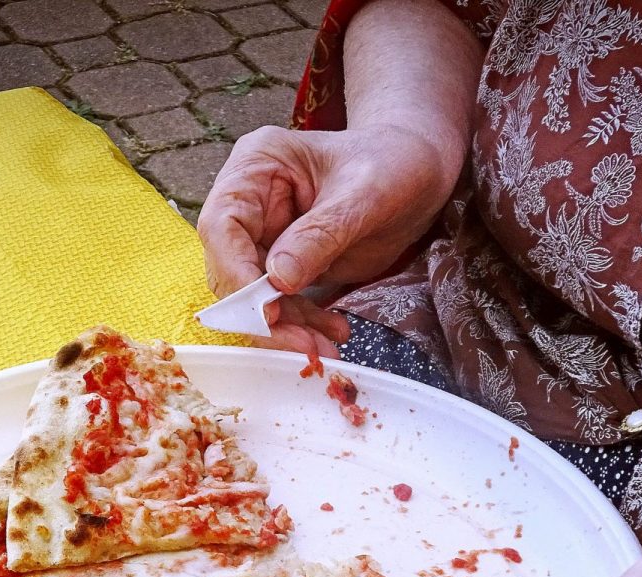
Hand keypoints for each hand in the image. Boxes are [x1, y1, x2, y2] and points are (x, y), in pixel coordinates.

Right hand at [197, 122, 460, 357]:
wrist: (420, 171)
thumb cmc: (393, 164)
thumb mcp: (363, 195)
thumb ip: (320, 235)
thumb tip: (278, 280)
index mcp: (256, 165)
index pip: (222, 225)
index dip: (237, 274)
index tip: (266, 312)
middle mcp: (250, 200)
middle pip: (230, 267)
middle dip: (263, 313)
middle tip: (302, 344)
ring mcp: (265, 233)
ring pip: (253, 294)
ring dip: (285, 327)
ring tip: (325, 346)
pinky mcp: (284, 262)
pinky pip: (281, 302)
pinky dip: (303, 323)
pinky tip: (332, 332)